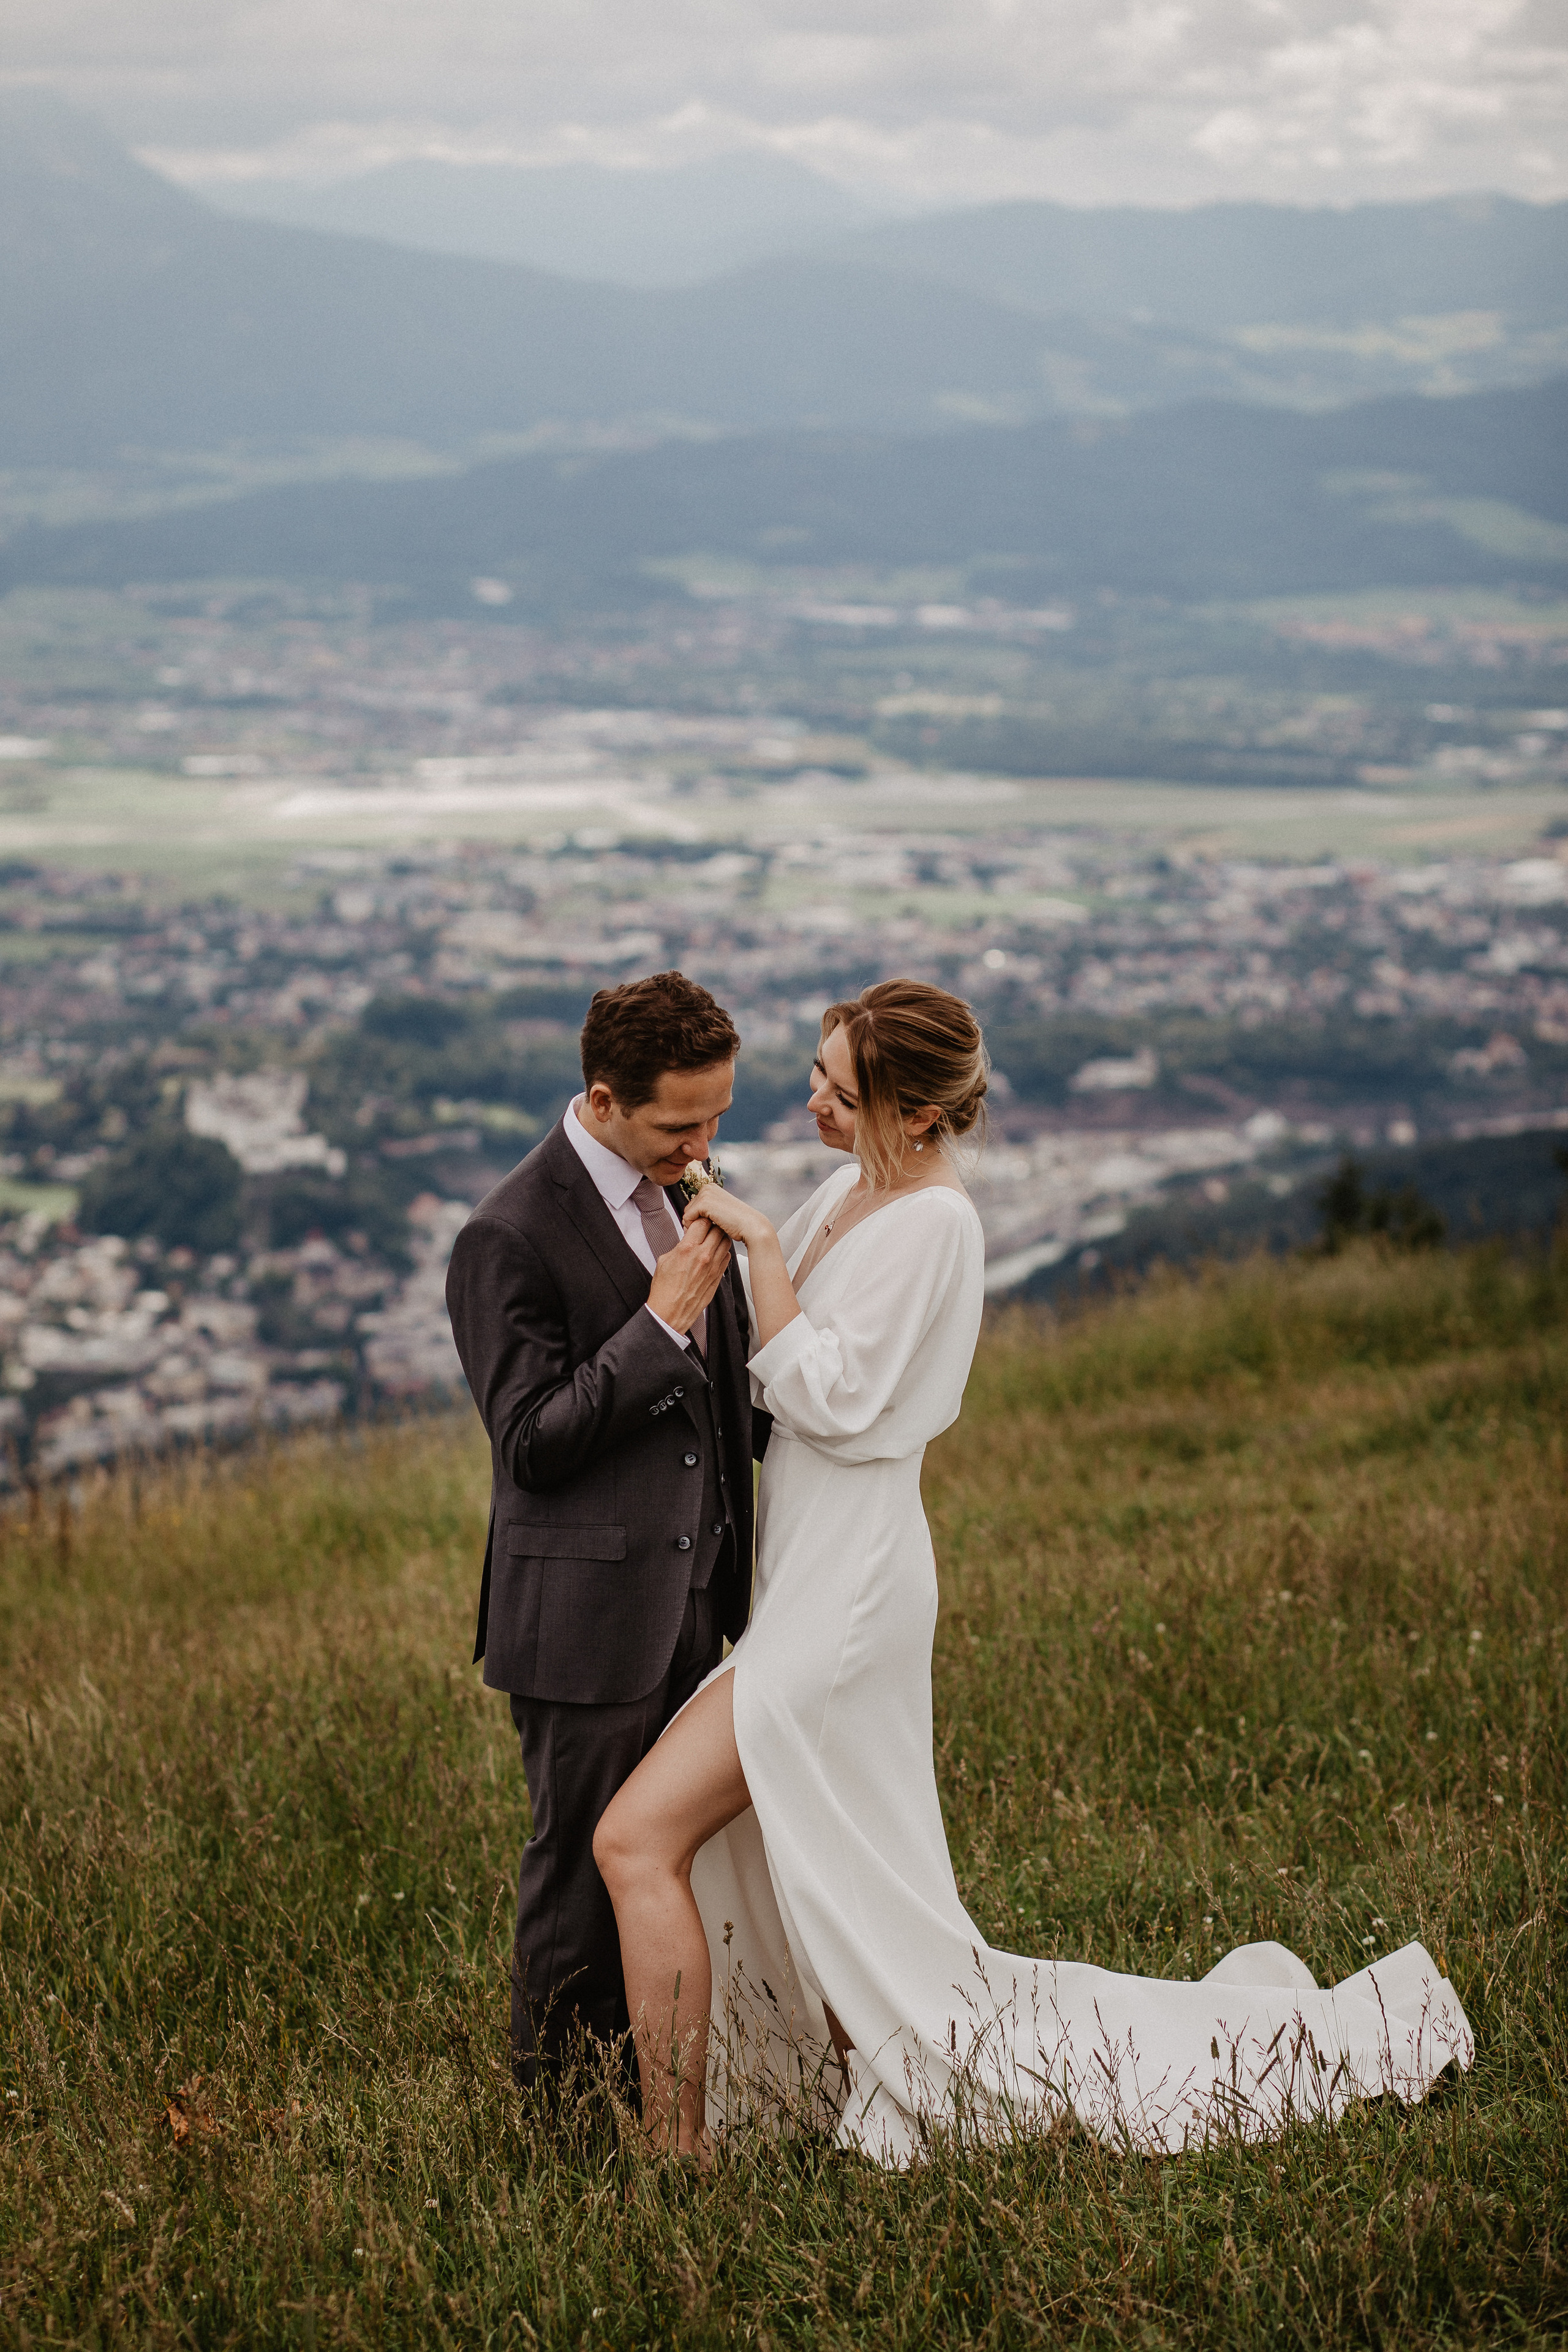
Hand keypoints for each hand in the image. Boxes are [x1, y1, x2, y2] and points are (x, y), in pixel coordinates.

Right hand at [647, 1218, 731, 1334]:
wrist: (670, 1312)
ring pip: (725, 1242)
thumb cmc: (665, 1290)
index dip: (699, 1218)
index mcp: (687, 1249)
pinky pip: (727, 1257)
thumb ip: (679, 1246)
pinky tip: (714, 1254)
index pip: (702, 1222)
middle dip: (711, 1225)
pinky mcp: (718, 1278)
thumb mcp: (664, 1260)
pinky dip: (722, 1252)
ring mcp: (713, 1267)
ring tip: (711, 1239)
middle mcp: (703, 1256)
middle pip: (717, 1229)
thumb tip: (686, 1239)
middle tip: (705, 1227)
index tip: (696, 1221)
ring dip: (719, 1237)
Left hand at [682, 1186, 773, 1251]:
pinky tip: (707, 1231)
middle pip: (689, 1209)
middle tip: (707, 1231)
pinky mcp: (704, 1203)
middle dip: (695, 1222)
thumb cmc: (736, 1223)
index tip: (706, 1228)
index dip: (697, 1219)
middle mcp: (707, 1187)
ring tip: (709, 1231)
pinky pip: (687, 1218)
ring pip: (687, 1214)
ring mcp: (705, 1193)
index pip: (694, 1206)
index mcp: (711, 1188)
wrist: (750, 1226)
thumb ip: (707, 1211)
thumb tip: (689, 1219)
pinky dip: (693, 1227)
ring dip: (695, 1225)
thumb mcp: (719, 1212)